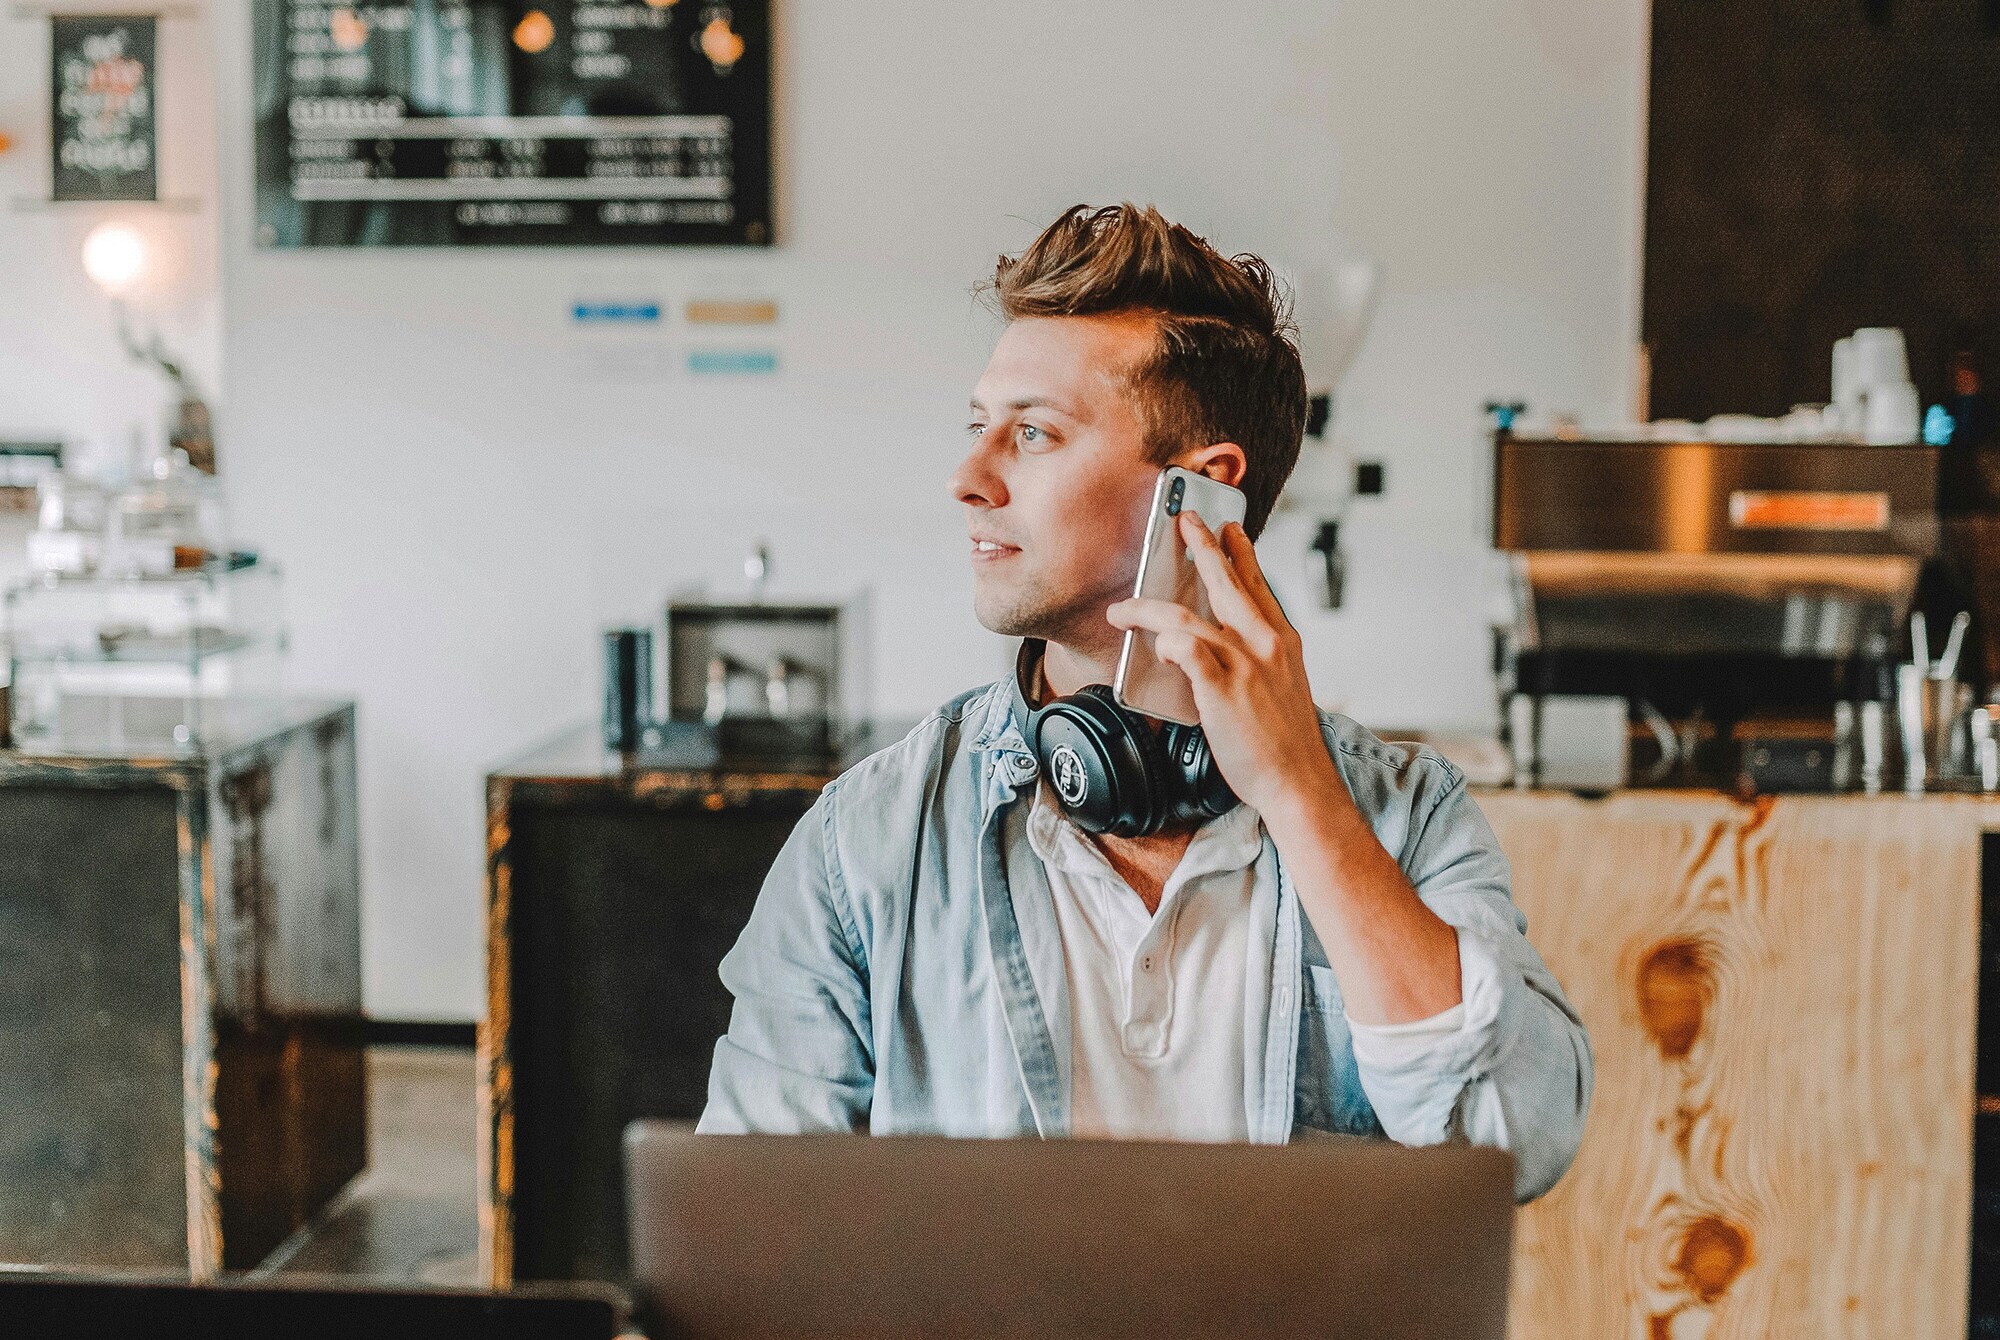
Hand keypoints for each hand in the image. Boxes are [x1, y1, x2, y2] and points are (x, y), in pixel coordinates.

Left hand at [1106, 512, 1341, 819]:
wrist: (1297, 780)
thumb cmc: (1286, 742)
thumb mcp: (1284, 685)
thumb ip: (1259, 660)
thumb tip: (1221, 647)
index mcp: (1281, 641)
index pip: (1257, 585)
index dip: (1240, 553)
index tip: (1229, 529)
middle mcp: (1264, 644)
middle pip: (1225, 583)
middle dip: (1202, 547)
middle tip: (1184, 521)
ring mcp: (1242, 665)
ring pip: (1186, 617)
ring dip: (1147, 608)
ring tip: (1123, 608)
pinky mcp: (1221, 690)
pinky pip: (1186, 650)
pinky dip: (1167, 642)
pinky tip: (1155, 644)